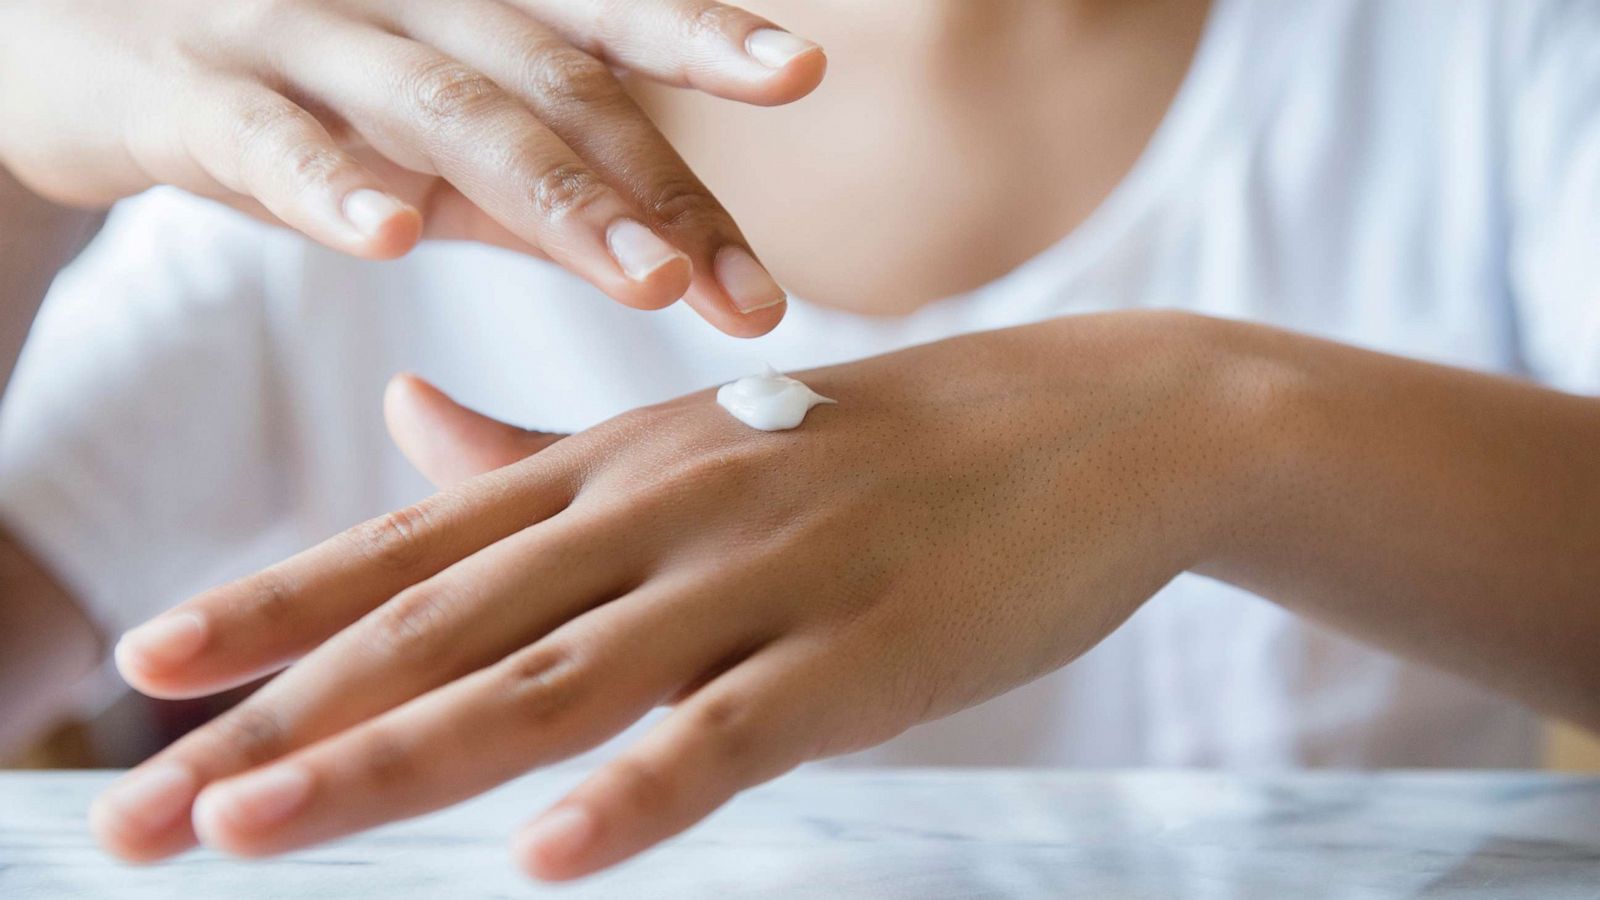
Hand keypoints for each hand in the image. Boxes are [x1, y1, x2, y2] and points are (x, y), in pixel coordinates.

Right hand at [0, 0, 823, 334]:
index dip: (701, 38)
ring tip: (649, 279)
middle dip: (659, 189)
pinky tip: (394, 235)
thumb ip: (531, 188)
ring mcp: (295, 36)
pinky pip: (266, 136)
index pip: (603, 22)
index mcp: (469, 9)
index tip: (798, 72)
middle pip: (552, 85)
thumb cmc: (288, 92)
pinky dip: (330, 183)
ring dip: (552, 195)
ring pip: (439, 106)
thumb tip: (669, 256)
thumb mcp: (423, 136)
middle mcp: (402, 4)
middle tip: (750, 292)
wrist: (70, 37)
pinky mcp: (187, 90)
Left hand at [94, 311, 1261, 877]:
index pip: (418, 541)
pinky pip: (733, 732)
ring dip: (397, 757)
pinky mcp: (864, 650)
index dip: (277, 605)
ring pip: (552, 678)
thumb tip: (405, 415)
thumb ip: (547, 451)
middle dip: (283, 717)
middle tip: (141, 808)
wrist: (1095, 421)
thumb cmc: (888, 445)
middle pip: (444, 623)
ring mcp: (764, 573)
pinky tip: (547, 858)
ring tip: (254, 829)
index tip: (150, 671)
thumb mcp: (701, 433)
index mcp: (621, 461)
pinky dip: (638, 790)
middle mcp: (665, 506)